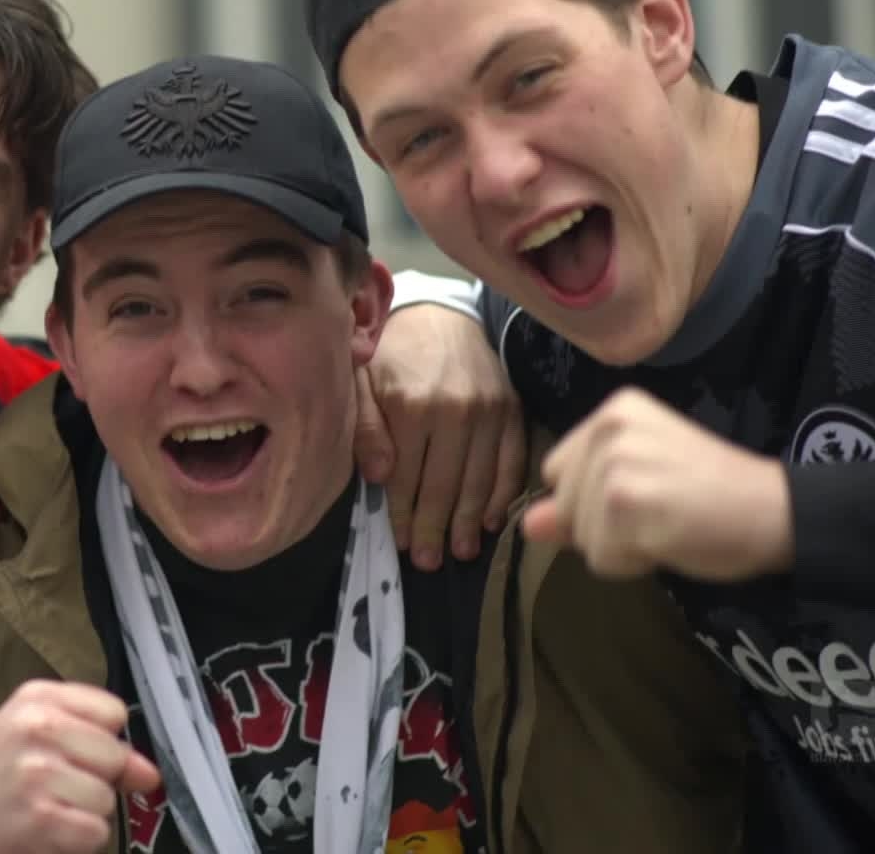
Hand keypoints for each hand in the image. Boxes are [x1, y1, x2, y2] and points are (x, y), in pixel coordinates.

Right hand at [0, 680, 160, 853]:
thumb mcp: (33, 736)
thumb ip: (95, 742)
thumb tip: (149, 772)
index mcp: (36, 697)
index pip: (114, 712)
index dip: (103, 739)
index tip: (76, 752)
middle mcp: (37, 727)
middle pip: (116, 756)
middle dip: (96, 779)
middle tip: (56, 784)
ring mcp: (38, 772)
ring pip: (107, 798)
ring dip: (85, 812)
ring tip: (47, 806)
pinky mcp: (40, 816)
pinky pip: (96, 831)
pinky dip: (77, 839)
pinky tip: (47, 828)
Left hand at [353, 303, 526, 567]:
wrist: (442, 314)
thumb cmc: (392, 353)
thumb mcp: (362, 382)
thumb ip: (366, 428)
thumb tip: (379, 478)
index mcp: (412, 406)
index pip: (406, 477)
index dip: (402, 515)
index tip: (400, 543)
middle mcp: (456, 411)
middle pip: (445, 486)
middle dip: (435, 529)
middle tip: (429, 561)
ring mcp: (490, 412)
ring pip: (480, 480)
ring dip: (470, 522)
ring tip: (461, 551)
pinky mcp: (513, 410)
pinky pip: (512, 462)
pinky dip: (504, 495)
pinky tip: (494, 520)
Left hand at [523, 387, 792, 580]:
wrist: (774, 510)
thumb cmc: (713, 495)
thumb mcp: (641, 482)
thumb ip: (578, 501)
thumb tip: (528, 524)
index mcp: (613, 412)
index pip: (558, 473)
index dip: (593, 499)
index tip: (648, 493)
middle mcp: (609, 427)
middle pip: (564, 505)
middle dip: (605, 526)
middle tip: (665, 511)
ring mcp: (614, 463)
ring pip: (581, 536)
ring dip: (621, 547)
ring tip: (670, 524)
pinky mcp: (625, 502)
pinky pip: (601, 557)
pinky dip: (633, 563)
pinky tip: (671, 539)